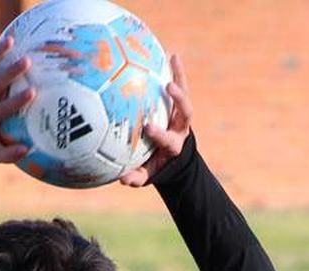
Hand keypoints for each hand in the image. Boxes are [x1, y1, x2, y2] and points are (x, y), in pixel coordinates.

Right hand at [119, 54, 191, 186]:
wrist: (172, 157)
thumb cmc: (154, 164)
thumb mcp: (146, 173)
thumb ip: (136, 176)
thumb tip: (123, 180)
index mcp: (173, 145)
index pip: (168, 139)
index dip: (160, 133)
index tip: (148, 127)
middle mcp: (180, 128)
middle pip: (185, 113)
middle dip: (179, 100)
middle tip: (168, 87)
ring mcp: (180, 115)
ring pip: (183, 95)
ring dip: (179, 77)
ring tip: (172, 58)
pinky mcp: (178, 104)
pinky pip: (177, 84)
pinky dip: (175, 70)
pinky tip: (168, 53)